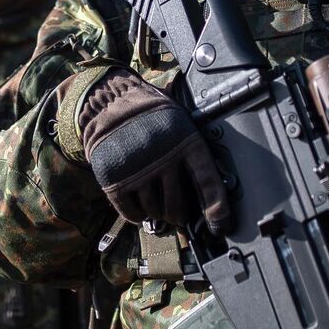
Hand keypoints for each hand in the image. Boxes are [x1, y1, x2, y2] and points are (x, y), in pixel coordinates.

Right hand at [78, 68, 228, 232]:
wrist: (109, 101)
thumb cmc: (150, 114)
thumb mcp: (179, 123)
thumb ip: (192, 152)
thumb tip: (209, 192)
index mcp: (186, 142)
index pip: (208, 183)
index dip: (217, 209)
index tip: (219, 227)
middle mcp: (164, 159)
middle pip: (178, 207)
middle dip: (179, 216)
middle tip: (178, 214)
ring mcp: (138, 171)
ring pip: (155, 212)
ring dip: (157, 213)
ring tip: (156, 203)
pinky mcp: (115, 181)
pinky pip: (132, 213)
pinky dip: (138, 215)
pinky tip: (140, 207)